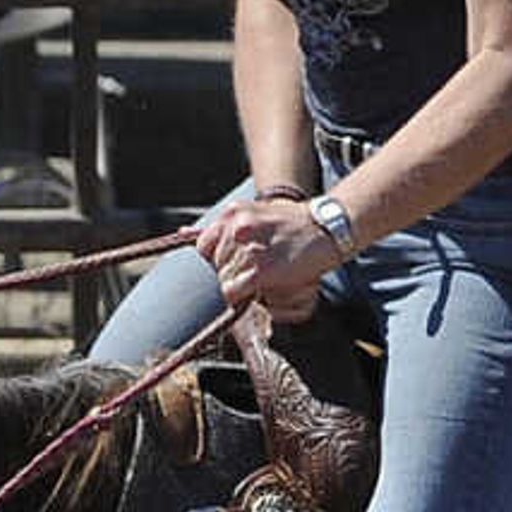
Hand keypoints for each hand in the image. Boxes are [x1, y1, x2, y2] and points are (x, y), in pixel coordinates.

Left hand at [192, 188, 340, 323]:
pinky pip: (235, 294)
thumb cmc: (293, 224)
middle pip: (215, 269)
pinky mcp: (261, 271)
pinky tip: (269, 287)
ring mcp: (248, 250)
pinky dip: (248, 298)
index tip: (241, 263)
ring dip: (246, 289)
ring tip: (271, 276)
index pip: (204, 248)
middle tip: (264, 270)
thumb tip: (182, 232)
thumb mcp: (254, 214)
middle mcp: (237, 228)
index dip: (221, 261)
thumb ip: (221, 227)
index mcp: (233, 214)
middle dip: (235, 275)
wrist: (328, 227)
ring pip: (225, 283)